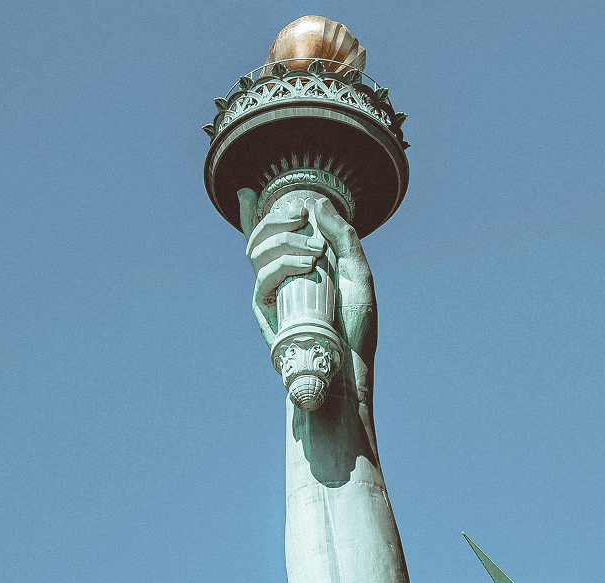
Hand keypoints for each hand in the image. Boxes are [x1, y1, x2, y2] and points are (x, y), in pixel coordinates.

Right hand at [245, 194, 378, 449]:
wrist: (348, 368)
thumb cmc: (355, 328)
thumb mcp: (358, 275)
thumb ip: (343, 237)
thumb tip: (317, 204)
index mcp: (300, 266)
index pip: (270, 237)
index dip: (251, 214)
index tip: (246, 192)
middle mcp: (281, 278)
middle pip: (259, 237)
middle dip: (275, 218)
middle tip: (300, 216)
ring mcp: (271, 294)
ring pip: (258, 252)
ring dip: (285, 242)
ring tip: (316, 253)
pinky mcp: (266, 311)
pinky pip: (263, 279)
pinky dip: (283, 265)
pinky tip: (307, 266)